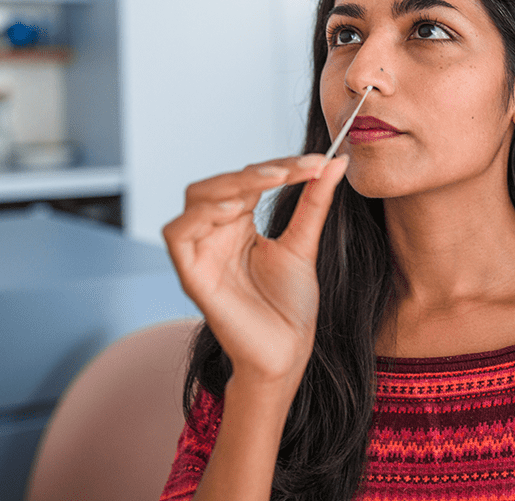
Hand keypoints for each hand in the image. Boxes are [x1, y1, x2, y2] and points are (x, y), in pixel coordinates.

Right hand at [162, 154, 348, 387]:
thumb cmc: (290, 306)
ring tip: (273, 181)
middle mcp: (214, 234)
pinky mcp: (191, 275)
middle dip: (257, 170)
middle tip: (299, 169)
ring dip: (233, 183)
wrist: (288, 352)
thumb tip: (336, 162)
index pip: (248, 179)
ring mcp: (200, 253)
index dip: (280, 166)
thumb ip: (314, 202)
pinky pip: (178, 234)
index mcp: (238, 224)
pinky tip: (236, 210)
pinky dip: (201, 215)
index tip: (318, 163)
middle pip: (219, 182)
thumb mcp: (303, 244)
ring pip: (196, 198)